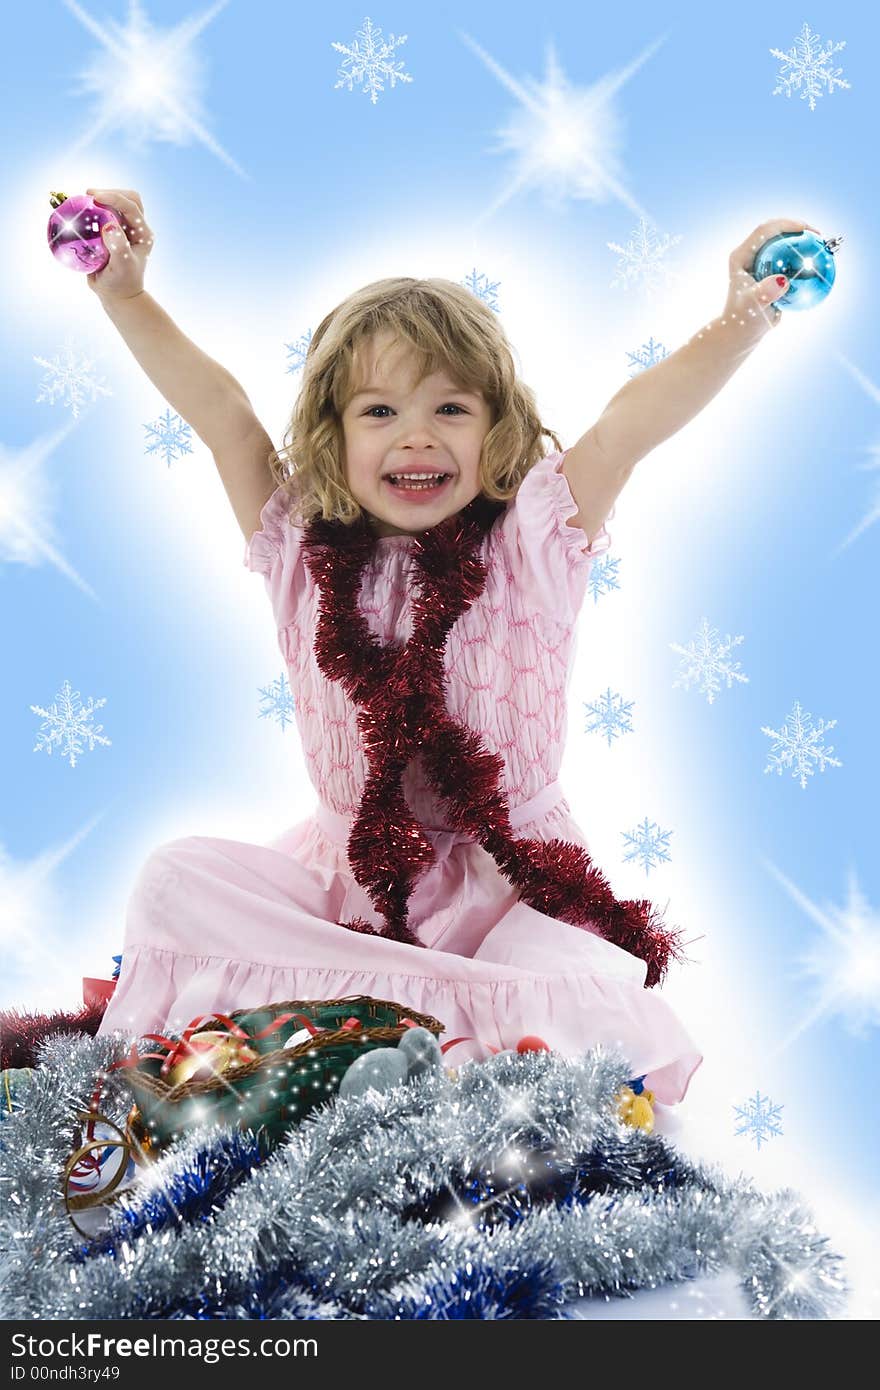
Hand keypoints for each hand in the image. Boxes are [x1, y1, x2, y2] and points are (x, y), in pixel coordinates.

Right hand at [84, 188, 154, 300]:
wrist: (116, 294)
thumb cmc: (122, 282)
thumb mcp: (122, 265)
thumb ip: (118, 245)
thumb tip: (109, 226)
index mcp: (142, 233)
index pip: (131, 206)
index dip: (114, 197)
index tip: (95, 197)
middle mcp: (134, 227)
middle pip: (126, 198)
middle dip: (109, 193)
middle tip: (89, 195)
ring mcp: (121, 228)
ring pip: (113, 205)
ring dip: (99, 200)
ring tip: (82, 201)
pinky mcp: (108, 232)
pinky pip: (100, 215)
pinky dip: (90, 210)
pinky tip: (78, 210)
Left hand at [722, 216, 822, 347]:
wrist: (742, 332)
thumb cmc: (744, 319)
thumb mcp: (753, 306)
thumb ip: (766, 292)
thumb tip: (783, 281)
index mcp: (742, 256)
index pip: (764, 231)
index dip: (785, 224)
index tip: (804, 230)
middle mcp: (751, 255)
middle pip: (776, 232)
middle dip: (798, 228)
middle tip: (818, 236)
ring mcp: (761, 262)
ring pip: (785, 246)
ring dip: (804, 243)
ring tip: (822, 245)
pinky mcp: (771, 272)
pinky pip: (791, 262)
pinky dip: (805, 260)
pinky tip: (820, 264)